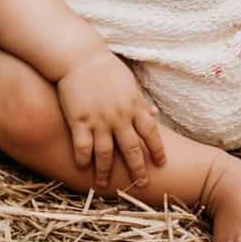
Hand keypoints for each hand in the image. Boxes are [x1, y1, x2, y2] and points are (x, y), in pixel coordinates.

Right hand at [57, 49, 165, 188]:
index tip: (161, 163)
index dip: (157, 150)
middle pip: (132, 149)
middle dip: (138, 169)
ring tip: (104, 184)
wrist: (80, 57)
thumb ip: (141, 102)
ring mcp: (99, 120)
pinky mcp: (79, 120)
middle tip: (141, 184)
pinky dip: (83, 159)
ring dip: (106, 171)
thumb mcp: (129, 83)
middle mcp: (119, 116)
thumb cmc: (106, 68)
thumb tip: (155, 114)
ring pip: (106, 154)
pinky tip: (82, 168)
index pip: (151, 133)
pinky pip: (82, 146)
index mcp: (134, 106)